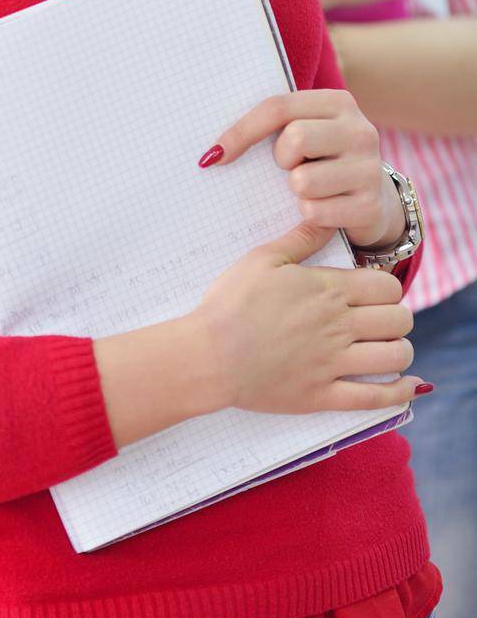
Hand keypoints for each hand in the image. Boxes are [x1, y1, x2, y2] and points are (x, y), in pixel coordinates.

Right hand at [194, 220, 423, 412]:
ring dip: (399, 350)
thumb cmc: (230, 302)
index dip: (387, 288)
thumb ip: (301, 240)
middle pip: (400, 320)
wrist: (209, 354)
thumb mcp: (263, 259)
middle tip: (379, 319)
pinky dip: (399, 393)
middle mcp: (339, 325)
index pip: (387, 286)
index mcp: (327, 290)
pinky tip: (408, 386)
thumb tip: (328, 219)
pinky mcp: (324, 395)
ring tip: (385, 347)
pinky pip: (375, 398)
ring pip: (395, 356)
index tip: (373, 292)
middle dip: (397, 317)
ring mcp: (334, 363)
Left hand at [204, 89, 405, 249]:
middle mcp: (361, 131)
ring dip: (295, 191)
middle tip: (292, 166)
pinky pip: (314, 212)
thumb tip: (212, 151)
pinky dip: (309, 214)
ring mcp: (369, 169)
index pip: (278, 108)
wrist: (375, 199)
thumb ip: (273, 124)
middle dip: (281, 159)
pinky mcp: (370, 205)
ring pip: (302, 181)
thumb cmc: (323, 159)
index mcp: (339, 102)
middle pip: (293, 139)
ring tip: (311, 187)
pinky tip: (325, 208)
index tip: (214, 154)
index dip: (241, 131)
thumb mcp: (306, 130)